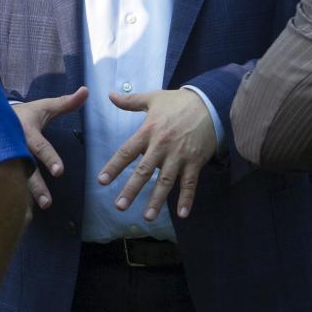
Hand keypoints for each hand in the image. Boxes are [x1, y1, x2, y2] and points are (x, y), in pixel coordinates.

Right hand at [12, 87, 87, 208]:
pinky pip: (2, 184)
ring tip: (30, 214)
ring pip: (12, 179)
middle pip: (24, 167)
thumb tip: (87, 91)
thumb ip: (65, 103)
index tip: (60, 172)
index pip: (40, 147)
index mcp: (26, 131)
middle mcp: (13, 146)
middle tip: (47, 202)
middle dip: (35, 185)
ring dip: (22, 196)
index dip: (49, 158)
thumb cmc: (26, 115)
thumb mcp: (44, 108)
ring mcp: (3, 158)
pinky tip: (16, 215)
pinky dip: (9, 199)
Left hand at [99, 89, 215, 221]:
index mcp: (148, 131)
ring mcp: (180, 155)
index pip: (127, 151)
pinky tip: (182, 214)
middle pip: (144, 171)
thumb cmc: (178, 102)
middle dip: (131, 189)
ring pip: (166, 181)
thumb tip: (109, 95)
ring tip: (147, 216)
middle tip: (119, 206)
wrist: (209, 104)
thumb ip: (130, 101)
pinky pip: (191, 183)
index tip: (102, 181)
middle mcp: (162, 146)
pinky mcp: (195, 161)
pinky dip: (187, 198)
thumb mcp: (152, 98)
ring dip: (157, 200)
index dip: (114, 166)